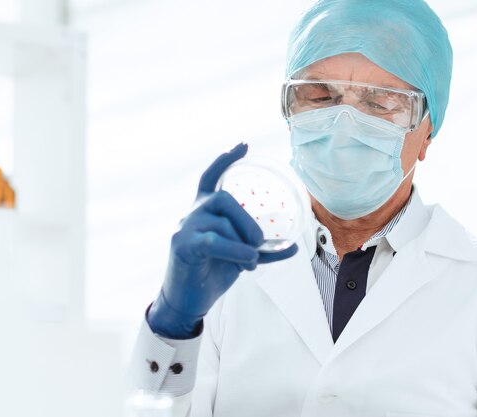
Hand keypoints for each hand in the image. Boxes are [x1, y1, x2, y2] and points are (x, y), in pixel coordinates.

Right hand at [147, 143, 297, 338]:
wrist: (187, 300)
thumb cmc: (211, 272)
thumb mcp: (241, 257)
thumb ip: (263, 250)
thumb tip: (293, 247)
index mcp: (205, 211)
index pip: (211, 177)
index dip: (225, 160)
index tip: (244, 145)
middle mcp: (193, 214)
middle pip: (223, 198)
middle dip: (247, 220)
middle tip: (258, 241)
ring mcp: (185, 228)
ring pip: (222, 222)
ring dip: (244, 242)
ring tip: (250, 261)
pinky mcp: (183, 246)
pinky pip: (214, 241)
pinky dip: (236, 251)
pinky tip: (247, 262)